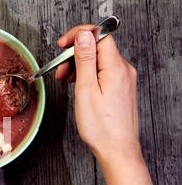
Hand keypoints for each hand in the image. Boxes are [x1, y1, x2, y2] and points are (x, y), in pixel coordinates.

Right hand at [55, 26, 140, 163]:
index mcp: (115, 67)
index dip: (79, 35)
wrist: (117, 149)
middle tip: (60, 71)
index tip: (63, 44)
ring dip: (79, 66)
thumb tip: (83, 35)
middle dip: (75, 55)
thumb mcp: (86, 90)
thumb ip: (85, 59)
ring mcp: (124, 79)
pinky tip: (79, 86)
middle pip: (97, 47)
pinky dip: (88, 74)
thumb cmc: (101, 127)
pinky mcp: (121, 88)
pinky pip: (103, 72)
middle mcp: (123, 70)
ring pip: (99, 60)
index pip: (100, 35)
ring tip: (66, 81)